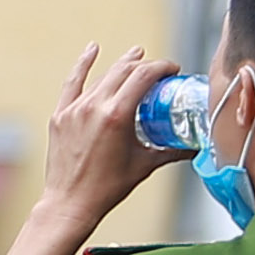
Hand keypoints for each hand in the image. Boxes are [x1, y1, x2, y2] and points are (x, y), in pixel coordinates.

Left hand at [32, 42, 185, 238]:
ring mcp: (75, 109)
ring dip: (122, 65)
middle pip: (124, 70)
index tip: (172, 70)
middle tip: (157, 70)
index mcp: (117, 115)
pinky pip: (73, 83)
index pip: (144, 75)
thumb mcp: (144, 166)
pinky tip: (92, 50)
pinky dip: (83, 65)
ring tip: (135, 56)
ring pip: (102, 76)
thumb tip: (193, 148)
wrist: (70, 204)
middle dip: (144, 65)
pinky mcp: (61, 116)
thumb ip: (171, 152)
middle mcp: (94, 107)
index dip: (162, 67)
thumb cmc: (106, 189)